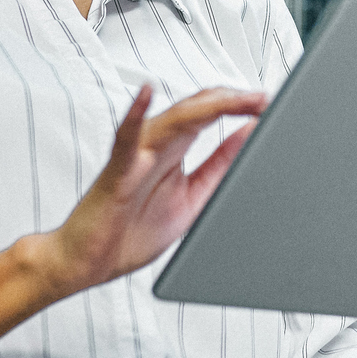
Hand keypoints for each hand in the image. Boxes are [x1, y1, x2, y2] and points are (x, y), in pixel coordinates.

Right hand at [28, 83, 264, 300]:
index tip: (270, 102)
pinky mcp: (116, 172)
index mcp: (173, 150)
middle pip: (197, 109)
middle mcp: (154, 145)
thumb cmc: (130, 232)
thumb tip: (248, 136)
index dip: (240, 105)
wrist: (86, 263)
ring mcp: (134, 156)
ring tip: (238, 98)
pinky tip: (147, 94)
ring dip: (208, 105)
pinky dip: (135, 114)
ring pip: (172, 119)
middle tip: (264, 98)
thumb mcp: (192, 198)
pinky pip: (125, 138)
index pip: (209, 114)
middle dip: (233, 100)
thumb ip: (218, 166)